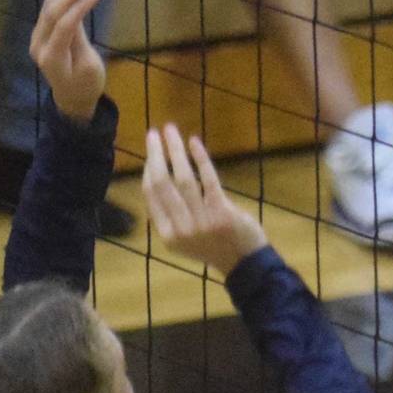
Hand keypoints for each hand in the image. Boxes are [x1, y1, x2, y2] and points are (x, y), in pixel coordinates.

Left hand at [29, 0, 106, 125]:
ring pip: (48, 6)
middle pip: (51, 12)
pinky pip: (50, 8)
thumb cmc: (87, 85)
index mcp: (52, 58)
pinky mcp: (41, 33)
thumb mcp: (90, 67)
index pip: (64, 25)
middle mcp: (39, 46)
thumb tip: (76, 11)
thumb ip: (80, 40)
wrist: (72, 98)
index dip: (80, 6)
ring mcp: (37, 38)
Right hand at [142, 124, 269, 276]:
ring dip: (175, 150)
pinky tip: (194, 141)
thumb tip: (156, 177)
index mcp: (167, 235)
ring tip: (170, 130)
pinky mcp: (221, 212)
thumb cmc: (213, 244)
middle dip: (155, 154)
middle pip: (163, 184)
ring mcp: (201, 221)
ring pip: (183, 178)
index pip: (151, 196)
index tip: (149, 151)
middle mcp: (181, 228)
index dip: (147, 170)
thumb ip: (170, 214)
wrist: (244, 262)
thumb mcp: (184, 237)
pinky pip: (208, 179)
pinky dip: (200, 157)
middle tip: (153, 133)